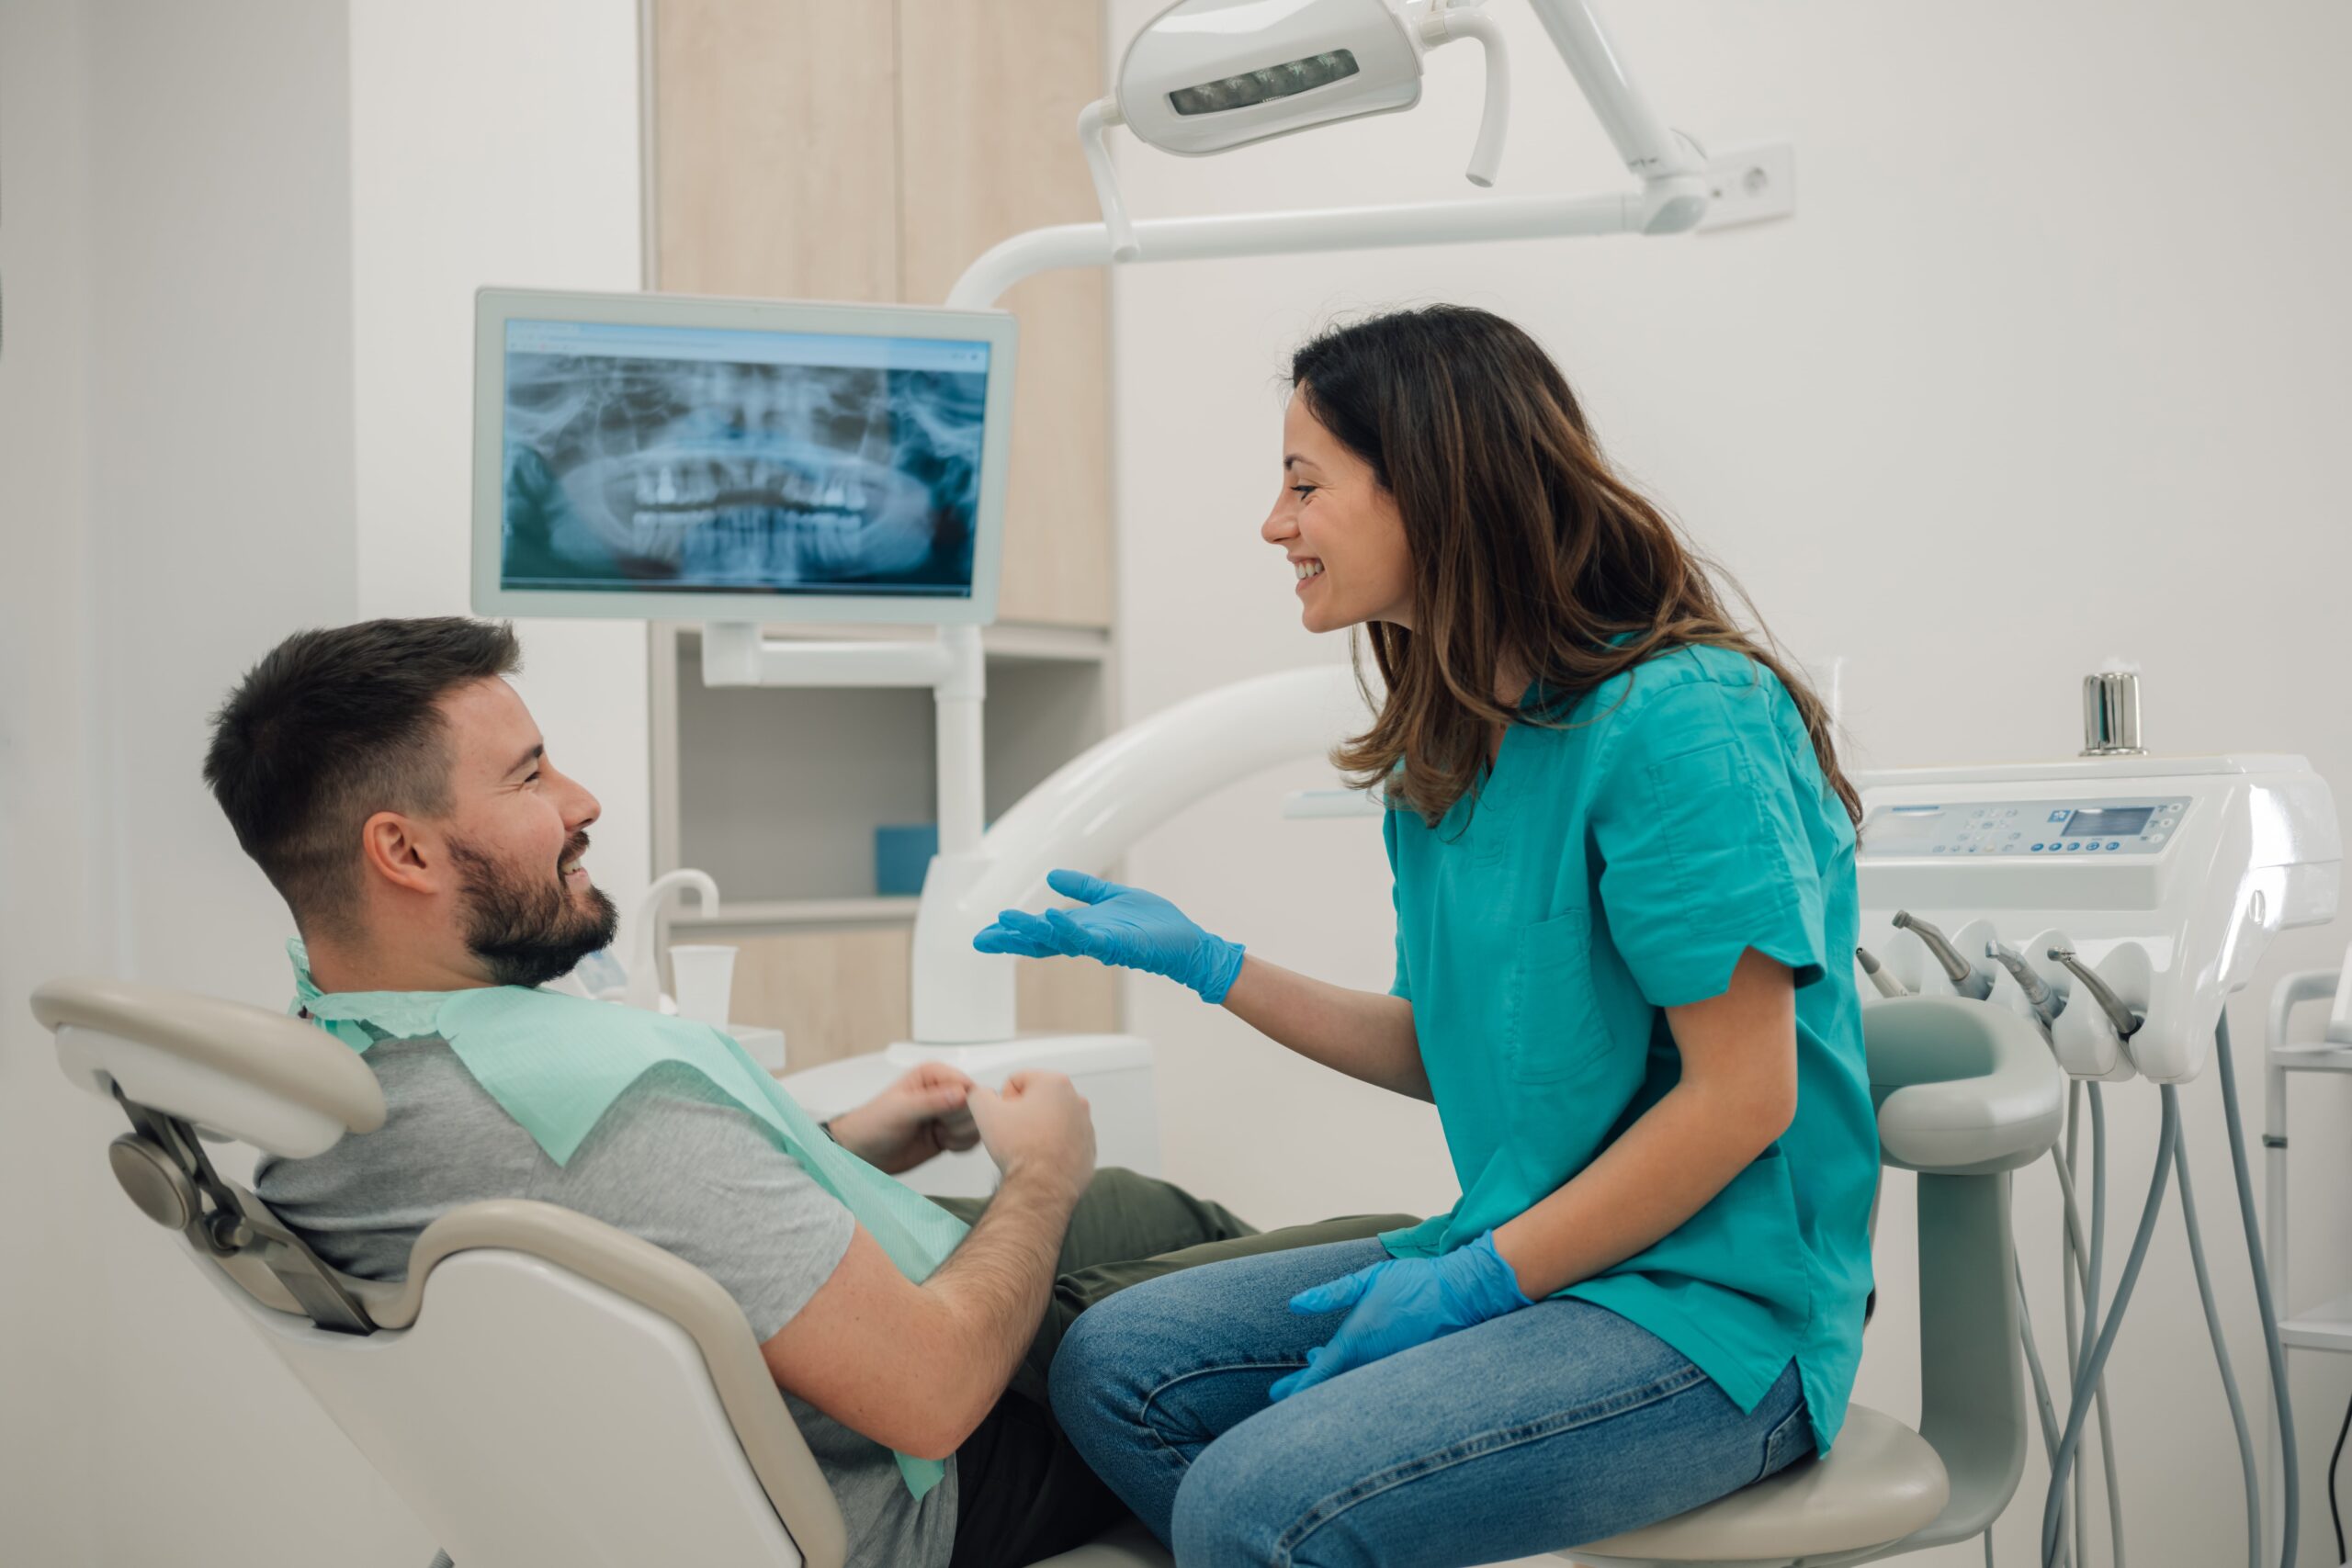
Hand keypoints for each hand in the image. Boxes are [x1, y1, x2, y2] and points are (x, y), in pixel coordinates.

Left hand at [825, 1062, 979, 1175]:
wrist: (863, 1152)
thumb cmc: (872, 1124)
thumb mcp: (901, 1110)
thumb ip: (931, 1102)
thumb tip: (960, 1094)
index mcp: (933, 1075)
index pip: (967, 1084)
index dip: (964, 1103)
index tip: (946, 1116)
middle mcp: (944, 1091)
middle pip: (977, 1105)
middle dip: (960, 1121)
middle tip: (937, 1127)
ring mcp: (948, 1113)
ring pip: (977, 1123)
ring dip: (960, 1135)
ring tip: (938, 1135)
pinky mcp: (950, 1132)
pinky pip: (972, 1138)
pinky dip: (961, 1145)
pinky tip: (942, 1144)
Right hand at [965, 1070, 1095, 1200]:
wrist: (1043, 1187)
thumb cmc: (1019, 1147)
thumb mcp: (985, 1111)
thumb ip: (978, 1093)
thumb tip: (982, 1093)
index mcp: (1055, 1082)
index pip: (1016, 1081)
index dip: (1003, 1101)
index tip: (1006, 1121)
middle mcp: (1076, 1099)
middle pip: (1035, 1099)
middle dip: (1022, 1114)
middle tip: (1015, 1136)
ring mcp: (1085, 1125)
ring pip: (1049, 1120)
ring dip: (1037, 1130)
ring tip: (1028, 1149)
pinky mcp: (1088, 1147)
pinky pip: (1063, 1141)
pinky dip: (1052, 1147)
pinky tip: (1042, 1160)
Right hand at [972, 869, 1246, 1003]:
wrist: (1187, 943)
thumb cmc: (1154, 926)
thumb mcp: (1112, 898)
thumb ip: (1084, 888)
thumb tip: (1053, 875)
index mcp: (1082, 930)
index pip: (1041, 933)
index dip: (1014, 932)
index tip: (988, 931)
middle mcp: (1087, 940)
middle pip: (1042, 941)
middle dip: (1013, 938)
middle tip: (983, 937)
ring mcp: (1102, 945)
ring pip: (1061, 939)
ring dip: (1034, 931)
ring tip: (1009, 922)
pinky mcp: (1122, 945)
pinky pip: (1092, 939)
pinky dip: (1072, 929)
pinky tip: (1054, 918)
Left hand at [1268, 1231, 1531, 1400]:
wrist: (1462, 1295)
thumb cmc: (1413, 1283)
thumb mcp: (1365, 1281)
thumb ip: (1329, 1295)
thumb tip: (1296, 1304)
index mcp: (1358, 1340)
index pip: (1320, 1373)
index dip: (1297, 1388)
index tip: (1277, 1395)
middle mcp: (1373, 1362)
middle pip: (1332, 1387)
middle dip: (1307, 1388)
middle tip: (1284, 1390)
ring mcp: (1391, 1372)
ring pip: (1351, 1386)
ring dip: (1331, 1378)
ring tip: (1315, 1361)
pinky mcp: (1407, 1374)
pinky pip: (1373, 1383)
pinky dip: (1354, 1376)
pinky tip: (1349, 1362)